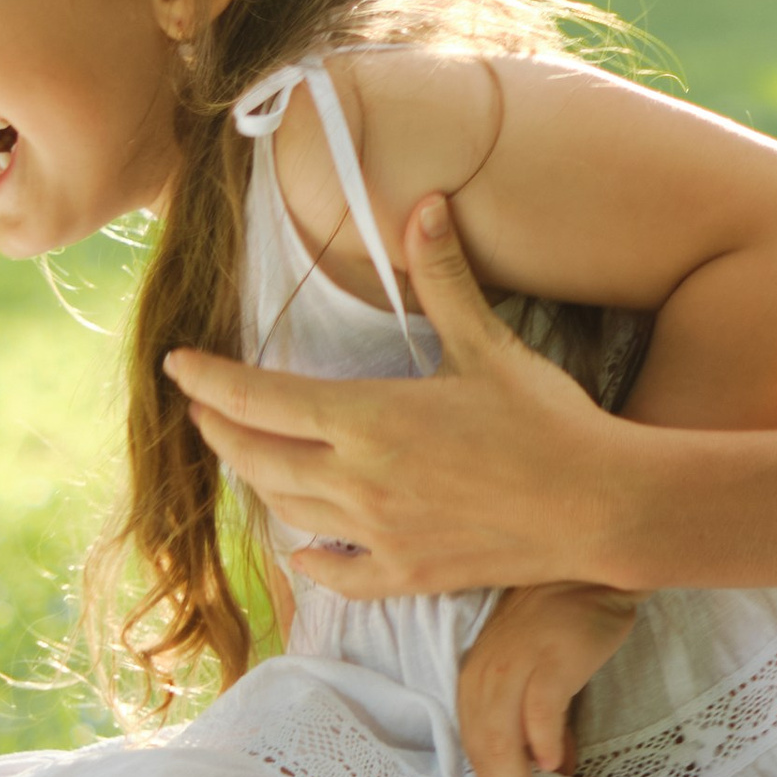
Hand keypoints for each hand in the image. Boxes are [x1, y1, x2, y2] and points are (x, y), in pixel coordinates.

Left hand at [167, 197, 629, 595]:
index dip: (209, 380)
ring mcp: (378, 533)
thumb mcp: (489, 344)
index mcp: (369, 418)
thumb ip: (443, 277)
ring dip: (255, 483)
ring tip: (244, 461)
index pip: (259, 398)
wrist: (600, 506)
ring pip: (286, 512)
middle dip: (218, 431)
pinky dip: (309, 560)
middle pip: (256, 458)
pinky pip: (336, 572)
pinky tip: (301, 552)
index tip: (176, 364)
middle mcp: (358, 480)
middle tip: (200, 411)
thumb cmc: (547, 421)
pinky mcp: (407, 573)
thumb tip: (424, 203)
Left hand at [458, 583, 639, 776]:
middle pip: (482, 746)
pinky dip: (542, 740)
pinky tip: (554, 763)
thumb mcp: (537, 673)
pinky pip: (539, 710)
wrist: (590, 573)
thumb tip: (551, 769)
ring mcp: (514, 665)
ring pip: (501, 736)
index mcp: (475, 678)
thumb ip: (540, 721)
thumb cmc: (562, 623)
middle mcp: (485, 674)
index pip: (472, 743)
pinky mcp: (550, 659)